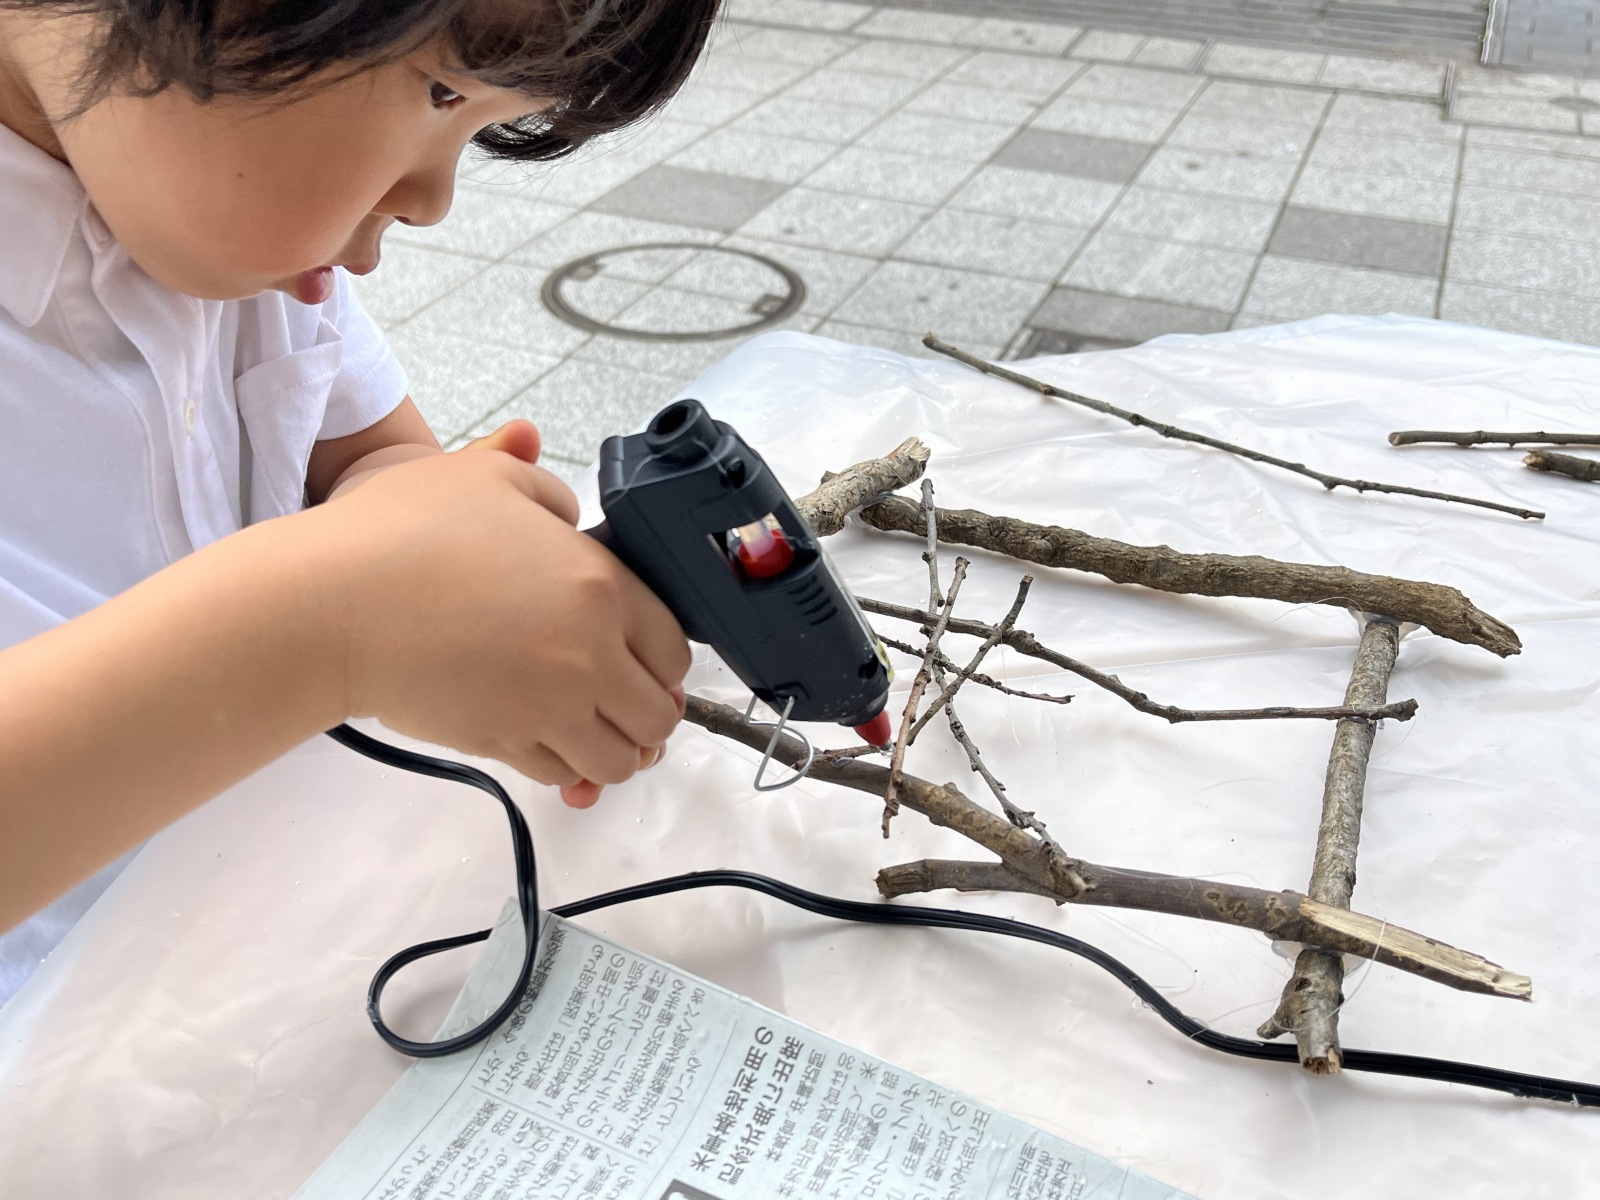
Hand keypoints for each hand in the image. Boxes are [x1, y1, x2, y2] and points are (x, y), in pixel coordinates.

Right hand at [308, 421, 690, 795]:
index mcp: (600, 587)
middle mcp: (588, 656)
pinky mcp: (503, 743)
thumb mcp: (486, 477)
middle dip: (650, 710)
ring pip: (618, 760)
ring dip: (615, 748)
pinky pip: (563, 776)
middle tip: (626, 699)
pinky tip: (552, 744)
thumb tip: (564, 514)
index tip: (648, 657)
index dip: (665, 656)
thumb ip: (543, 490)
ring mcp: (548, 709)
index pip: (674, 646)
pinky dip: (567, 768)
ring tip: (593, 728)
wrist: (333, 605)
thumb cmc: (403, 531)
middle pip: (657, 714)